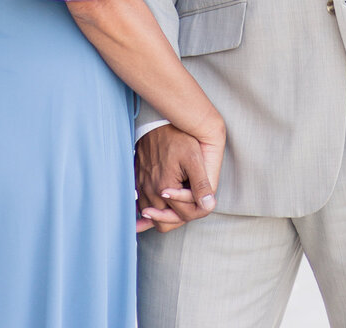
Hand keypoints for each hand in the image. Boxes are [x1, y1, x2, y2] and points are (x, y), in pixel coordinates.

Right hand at [135, 119, 224, 233]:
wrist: (156, 121)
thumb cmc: (177, 137)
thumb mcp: (193, 158)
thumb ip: (201, 184)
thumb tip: (209, 206)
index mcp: (164, 188)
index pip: (185, 215)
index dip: (199, 211)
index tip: (207, 203)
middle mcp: (149, 192)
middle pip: (165, 223)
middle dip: (180, 219)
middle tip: (193, 210)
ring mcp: (141, 188)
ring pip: (152, 218)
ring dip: (165, 216)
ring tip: (178, 212)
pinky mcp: (137, 182)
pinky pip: (141, 206)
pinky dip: (150, 211)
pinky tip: (153, 213)